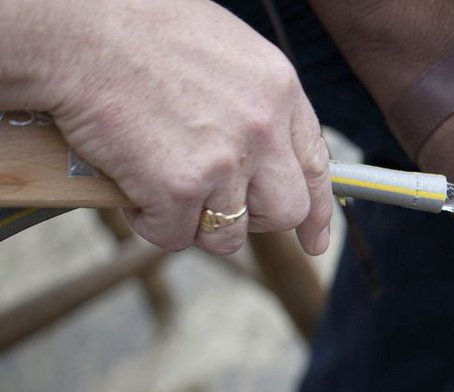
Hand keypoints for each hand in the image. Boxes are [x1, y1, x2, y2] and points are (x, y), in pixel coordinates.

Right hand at [14, 0, 332, 255]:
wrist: (74, 27)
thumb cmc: (134, 26)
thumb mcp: (223, 52)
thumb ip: (251, 103)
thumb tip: (258, 150)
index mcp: (279, 90)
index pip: (316, 166)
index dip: (317, 211)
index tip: (314, 240)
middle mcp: (262, 129)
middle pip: (284, 212)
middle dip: (251, 220)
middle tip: (214, 208)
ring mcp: (224, 162)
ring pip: (229, 234)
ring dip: (195, 224)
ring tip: (162, 190)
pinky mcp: (179, 188)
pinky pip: (175, 235)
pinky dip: (149, 222)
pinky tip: (131, 188)